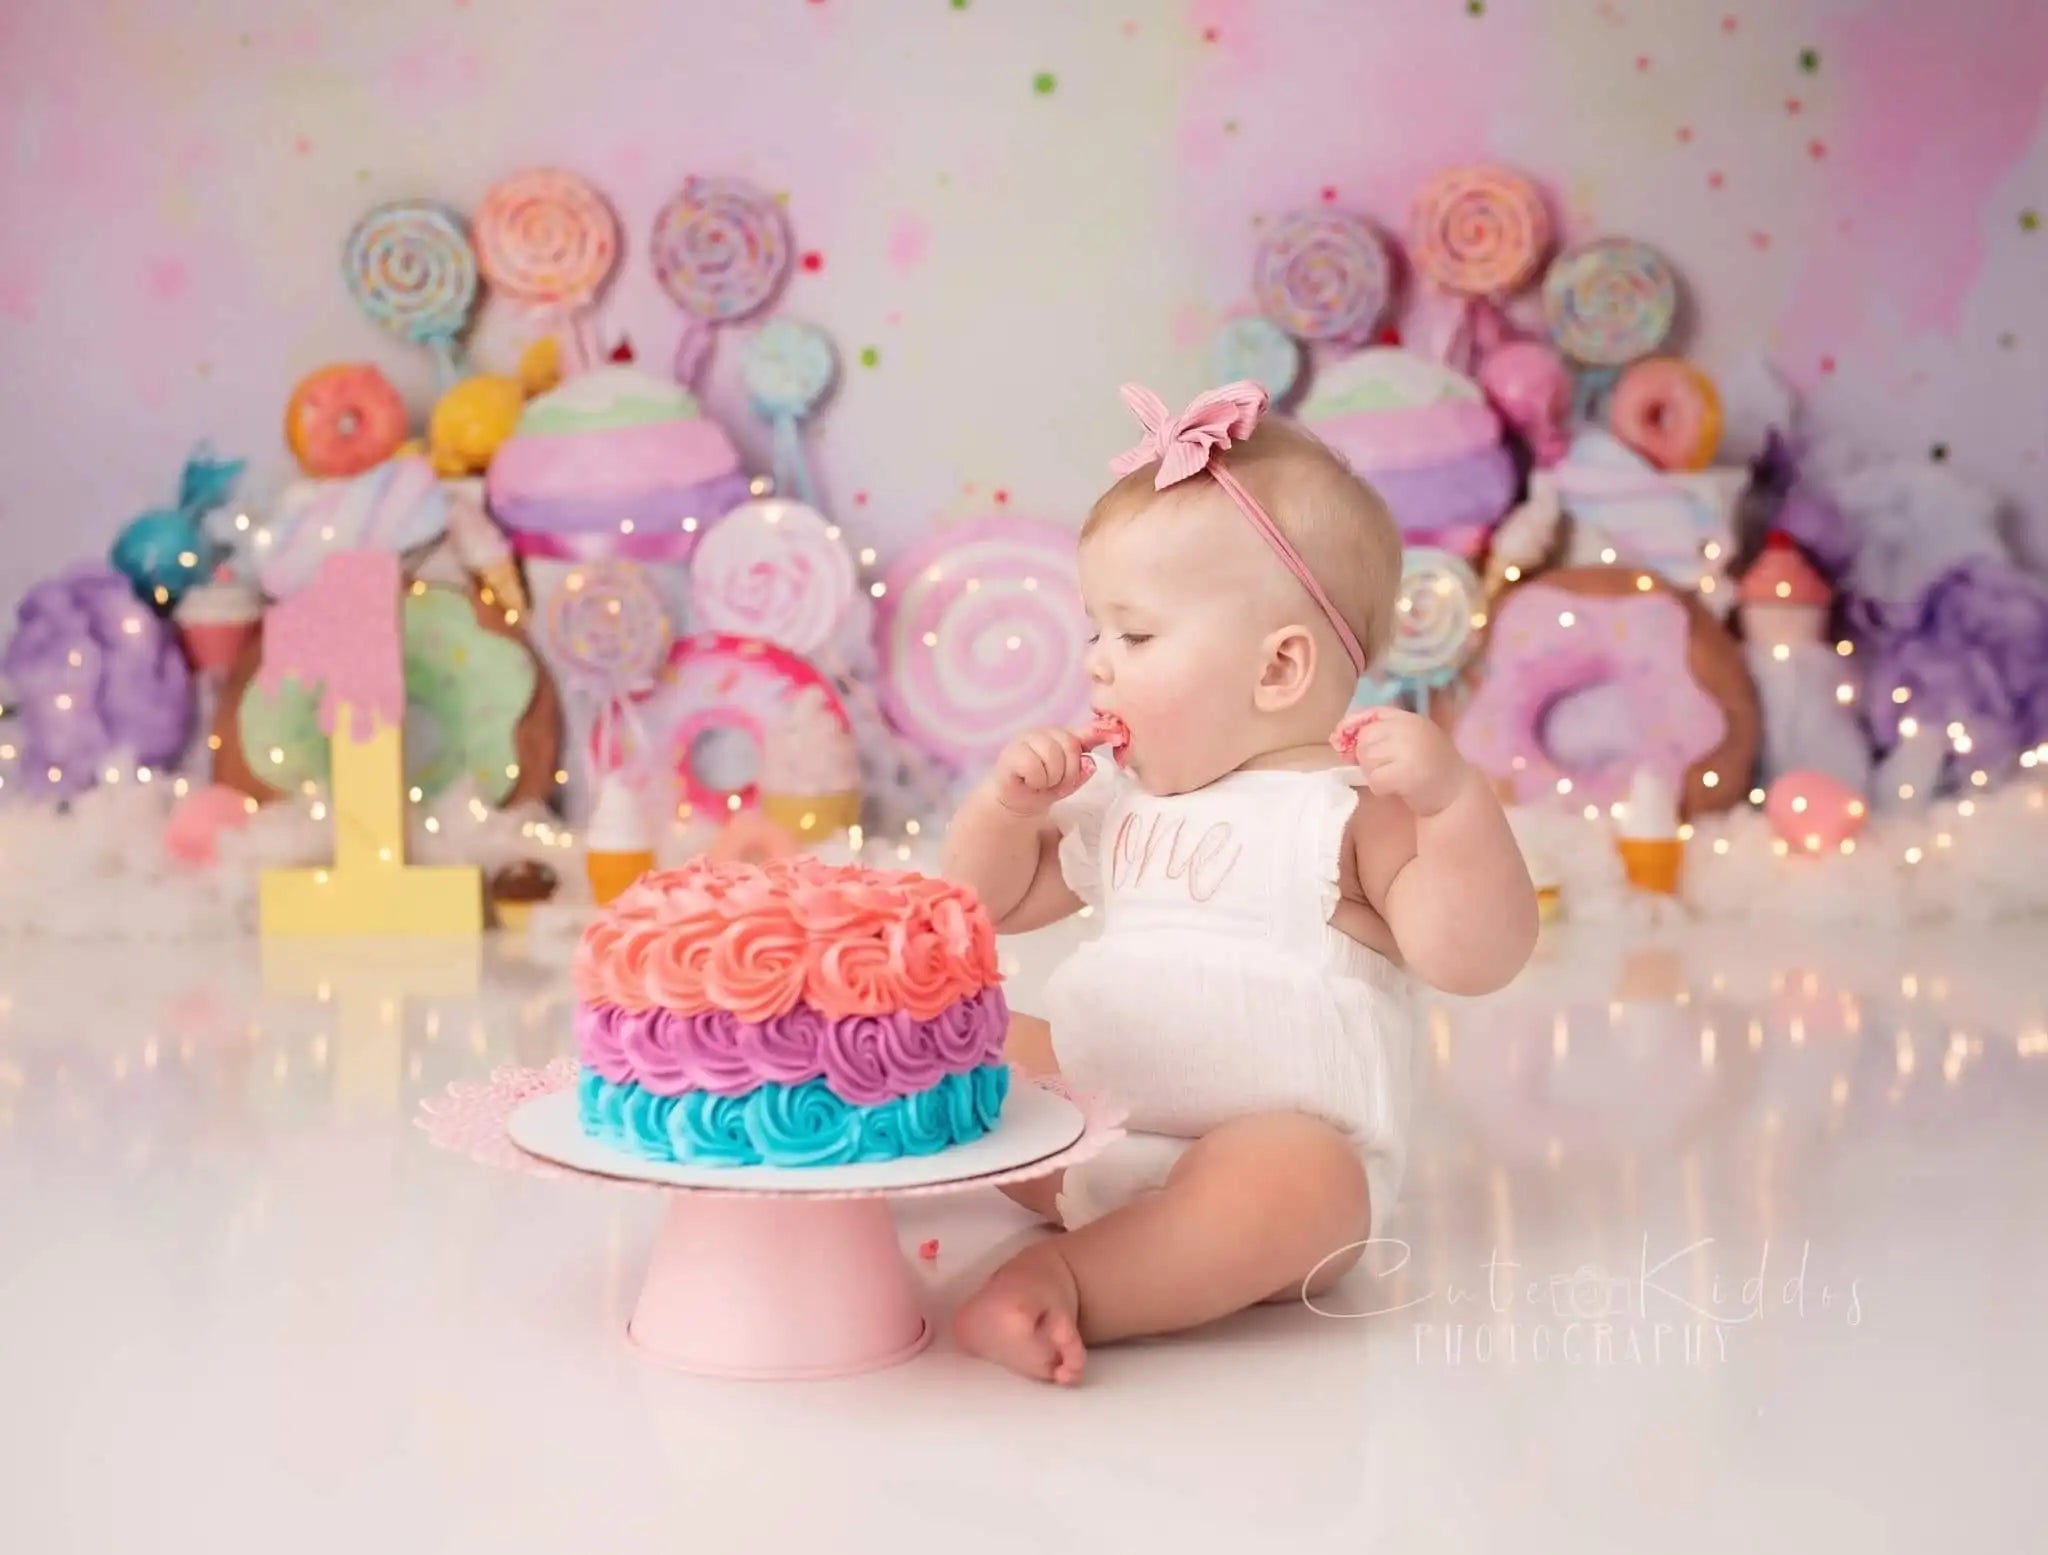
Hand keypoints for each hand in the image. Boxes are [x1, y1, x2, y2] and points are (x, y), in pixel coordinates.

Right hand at [986, 726, 1093, 817]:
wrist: (1017, 803)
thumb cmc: (1044, 787)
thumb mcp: (1071, 778)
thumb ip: (1083, 766)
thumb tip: (1090, 761)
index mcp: (1061, 734)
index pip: (1085, 736)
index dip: (1084, 755)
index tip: (1079, 769)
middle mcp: (1044, 732)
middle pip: (1070, 746)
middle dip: (1068, 773)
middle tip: (1056, 784)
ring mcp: (1025, 739)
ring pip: (1052, 755)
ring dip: (1051, 778)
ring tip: (1042, 783)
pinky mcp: (1011, 753)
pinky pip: (1033, 765)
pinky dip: (1036, 780)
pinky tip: (1029, 782)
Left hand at [1332, 707, 1473, 817]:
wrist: (1457, 793)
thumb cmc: (1428, 767)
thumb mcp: (1407, 741)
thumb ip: (1380, 734)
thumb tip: (1338, 735)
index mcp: (1409, 718)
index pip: (1370, 713)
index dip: (1352, 728)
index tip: (1347, 744)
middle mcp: (1410, 728)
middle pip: (1365, 739)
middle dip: (1367, 758)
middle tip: (1385, 768)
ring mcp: (1410, 749)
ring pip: (1367, 760)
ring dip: (1374, 774)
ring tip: (1393, 778)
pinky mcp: (1408, 773)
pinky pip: (1375, 779)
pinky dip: (1380, 788)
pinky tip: (1396, 789)